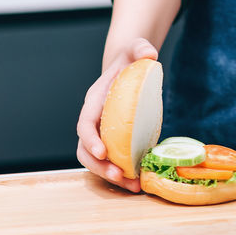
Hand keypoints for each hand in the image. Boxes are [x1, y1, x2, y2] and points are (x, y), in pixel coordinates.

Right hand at [76, 38, 158, 190]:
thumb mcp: (135, 48)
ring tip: (133, 186)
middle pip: (86, 151)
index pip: (85, 124)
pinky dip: (124, 174)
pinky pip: (114, 162)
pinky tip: (140, 181)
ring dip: (111, 177)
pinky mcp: (115, 141)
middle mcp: (94, 120)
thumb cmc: (129, 59)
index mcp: (94, 101)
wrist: (128, 66)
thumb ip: (140, 48)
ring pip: (97, 162)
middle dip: (99, 167)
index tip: (103, 152)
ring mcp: (103, 133)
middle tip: (119, 177)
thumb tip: (150, 54)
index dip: (90, 140)